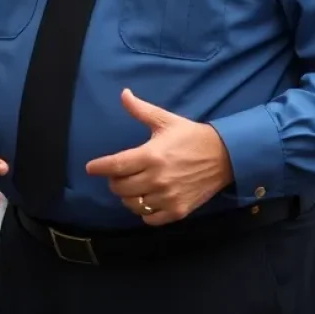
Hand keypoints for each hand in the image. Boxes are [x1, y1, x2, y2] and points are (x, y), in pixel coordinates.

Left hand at [85, 89, 232, 226]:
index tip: (90, 168)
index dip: (99, 167)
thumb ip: (141, 110)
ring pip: (133, 205)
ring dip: (127, 197)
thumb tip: (124, 94)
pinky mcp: (178, 211)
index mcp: (151, 155)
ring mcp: (168, 197)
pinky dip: (143, 212)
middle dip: (114, 180)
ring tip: (131, 187)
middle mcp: (157, 179)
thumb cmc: (191, 136)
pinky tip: (146, 200)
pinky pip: (150, 219)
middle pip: (120, 187)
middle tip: (118, 174)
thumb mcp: (165, 120)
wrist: (223, 156)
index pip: (116, 165)